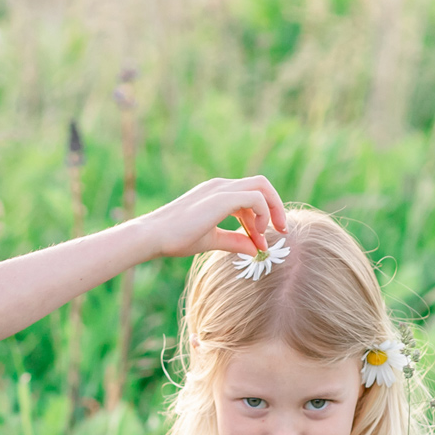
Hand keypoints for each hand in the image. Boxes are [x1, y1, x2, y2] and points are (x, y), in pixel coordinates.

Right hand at [141, 176, 286, 259]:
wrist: (153, 236)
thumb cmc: (175, 239)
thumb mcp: (211, 240)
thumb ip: (234, 241)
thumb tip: (254, 249)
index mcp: (217, 193)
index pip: (251, 195)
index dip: (262, 216)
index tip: (263, 240)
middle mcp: (221, 185)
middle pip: (262, 184)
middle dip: (276, 207)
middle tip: (281, 231)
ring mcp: (221, 189)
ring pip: (262, 186)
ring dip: (272, 210)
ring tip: (265, 236)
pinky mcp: (221, 198)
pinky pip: (255, 198)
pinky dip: (262, 215)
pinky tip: (255, 234)